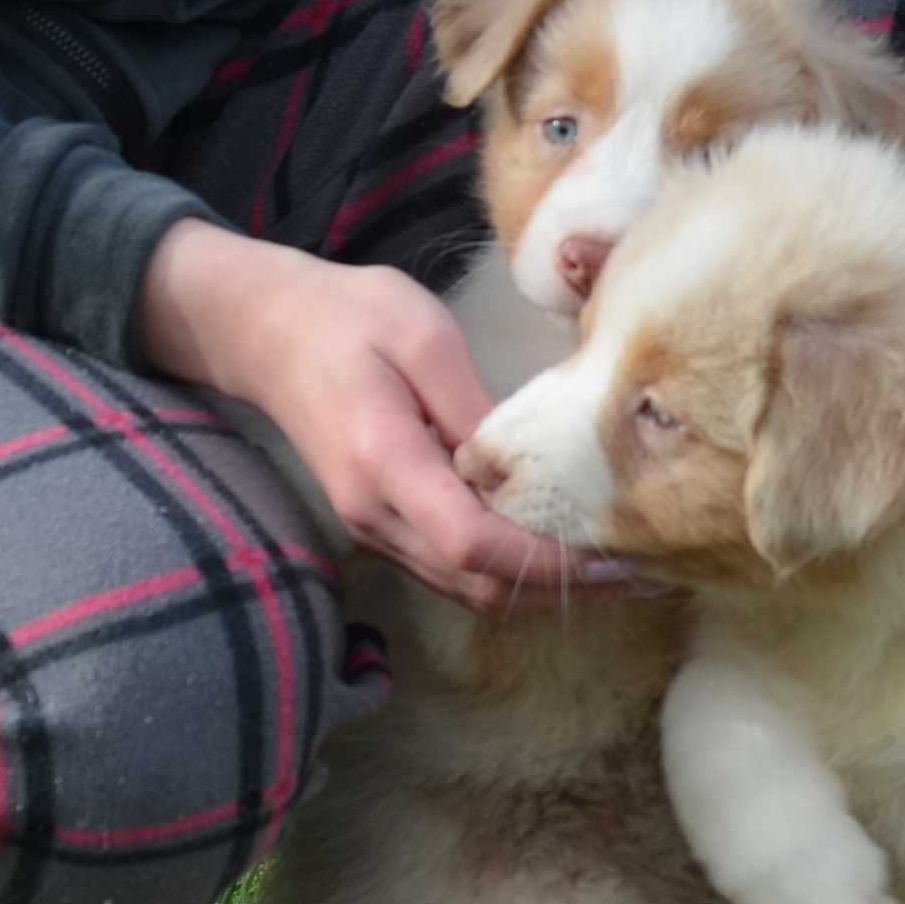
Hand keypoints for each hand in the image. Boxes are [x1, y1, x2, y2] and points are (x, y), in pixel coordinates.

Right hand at [137, 220, 642, 609]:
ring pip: (463, 584)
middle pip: (476, 581)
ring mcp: (372, 526)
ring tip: (612, 567)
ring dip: (536, 586)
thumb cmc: (345, 317)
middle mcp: (374, 513)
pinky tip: (555, 549)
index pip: (474, 542)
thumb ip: (473, 405)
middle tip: (639, 568)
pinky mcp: (380, 523)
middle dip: (559, 586)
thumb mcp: (420, 334)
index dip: (547, 561)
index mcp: (383, 463)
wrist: (265, 331)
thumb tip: (527, 462)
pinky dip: (505, 570)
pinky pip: (449, 565)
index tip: (614, 553)